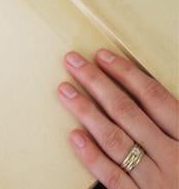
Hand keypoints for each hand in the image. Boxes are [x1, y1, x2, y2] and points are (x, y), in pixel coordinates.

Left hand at [58, 49, 178, 188]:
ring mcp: (155, 180)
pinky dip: (92, 155)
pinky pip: (112, 176)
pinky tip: (74, 136)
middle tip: (72, 62)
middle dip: (96, 82)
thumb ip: (170, 122)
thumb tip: (141, 88)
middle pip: (126, 110)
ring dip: (86, 110)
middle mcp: (171, 155)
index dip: (125, 73)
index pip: (153, 96)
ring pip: (114, 138)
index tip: (101, 56)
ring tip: (64, 90)